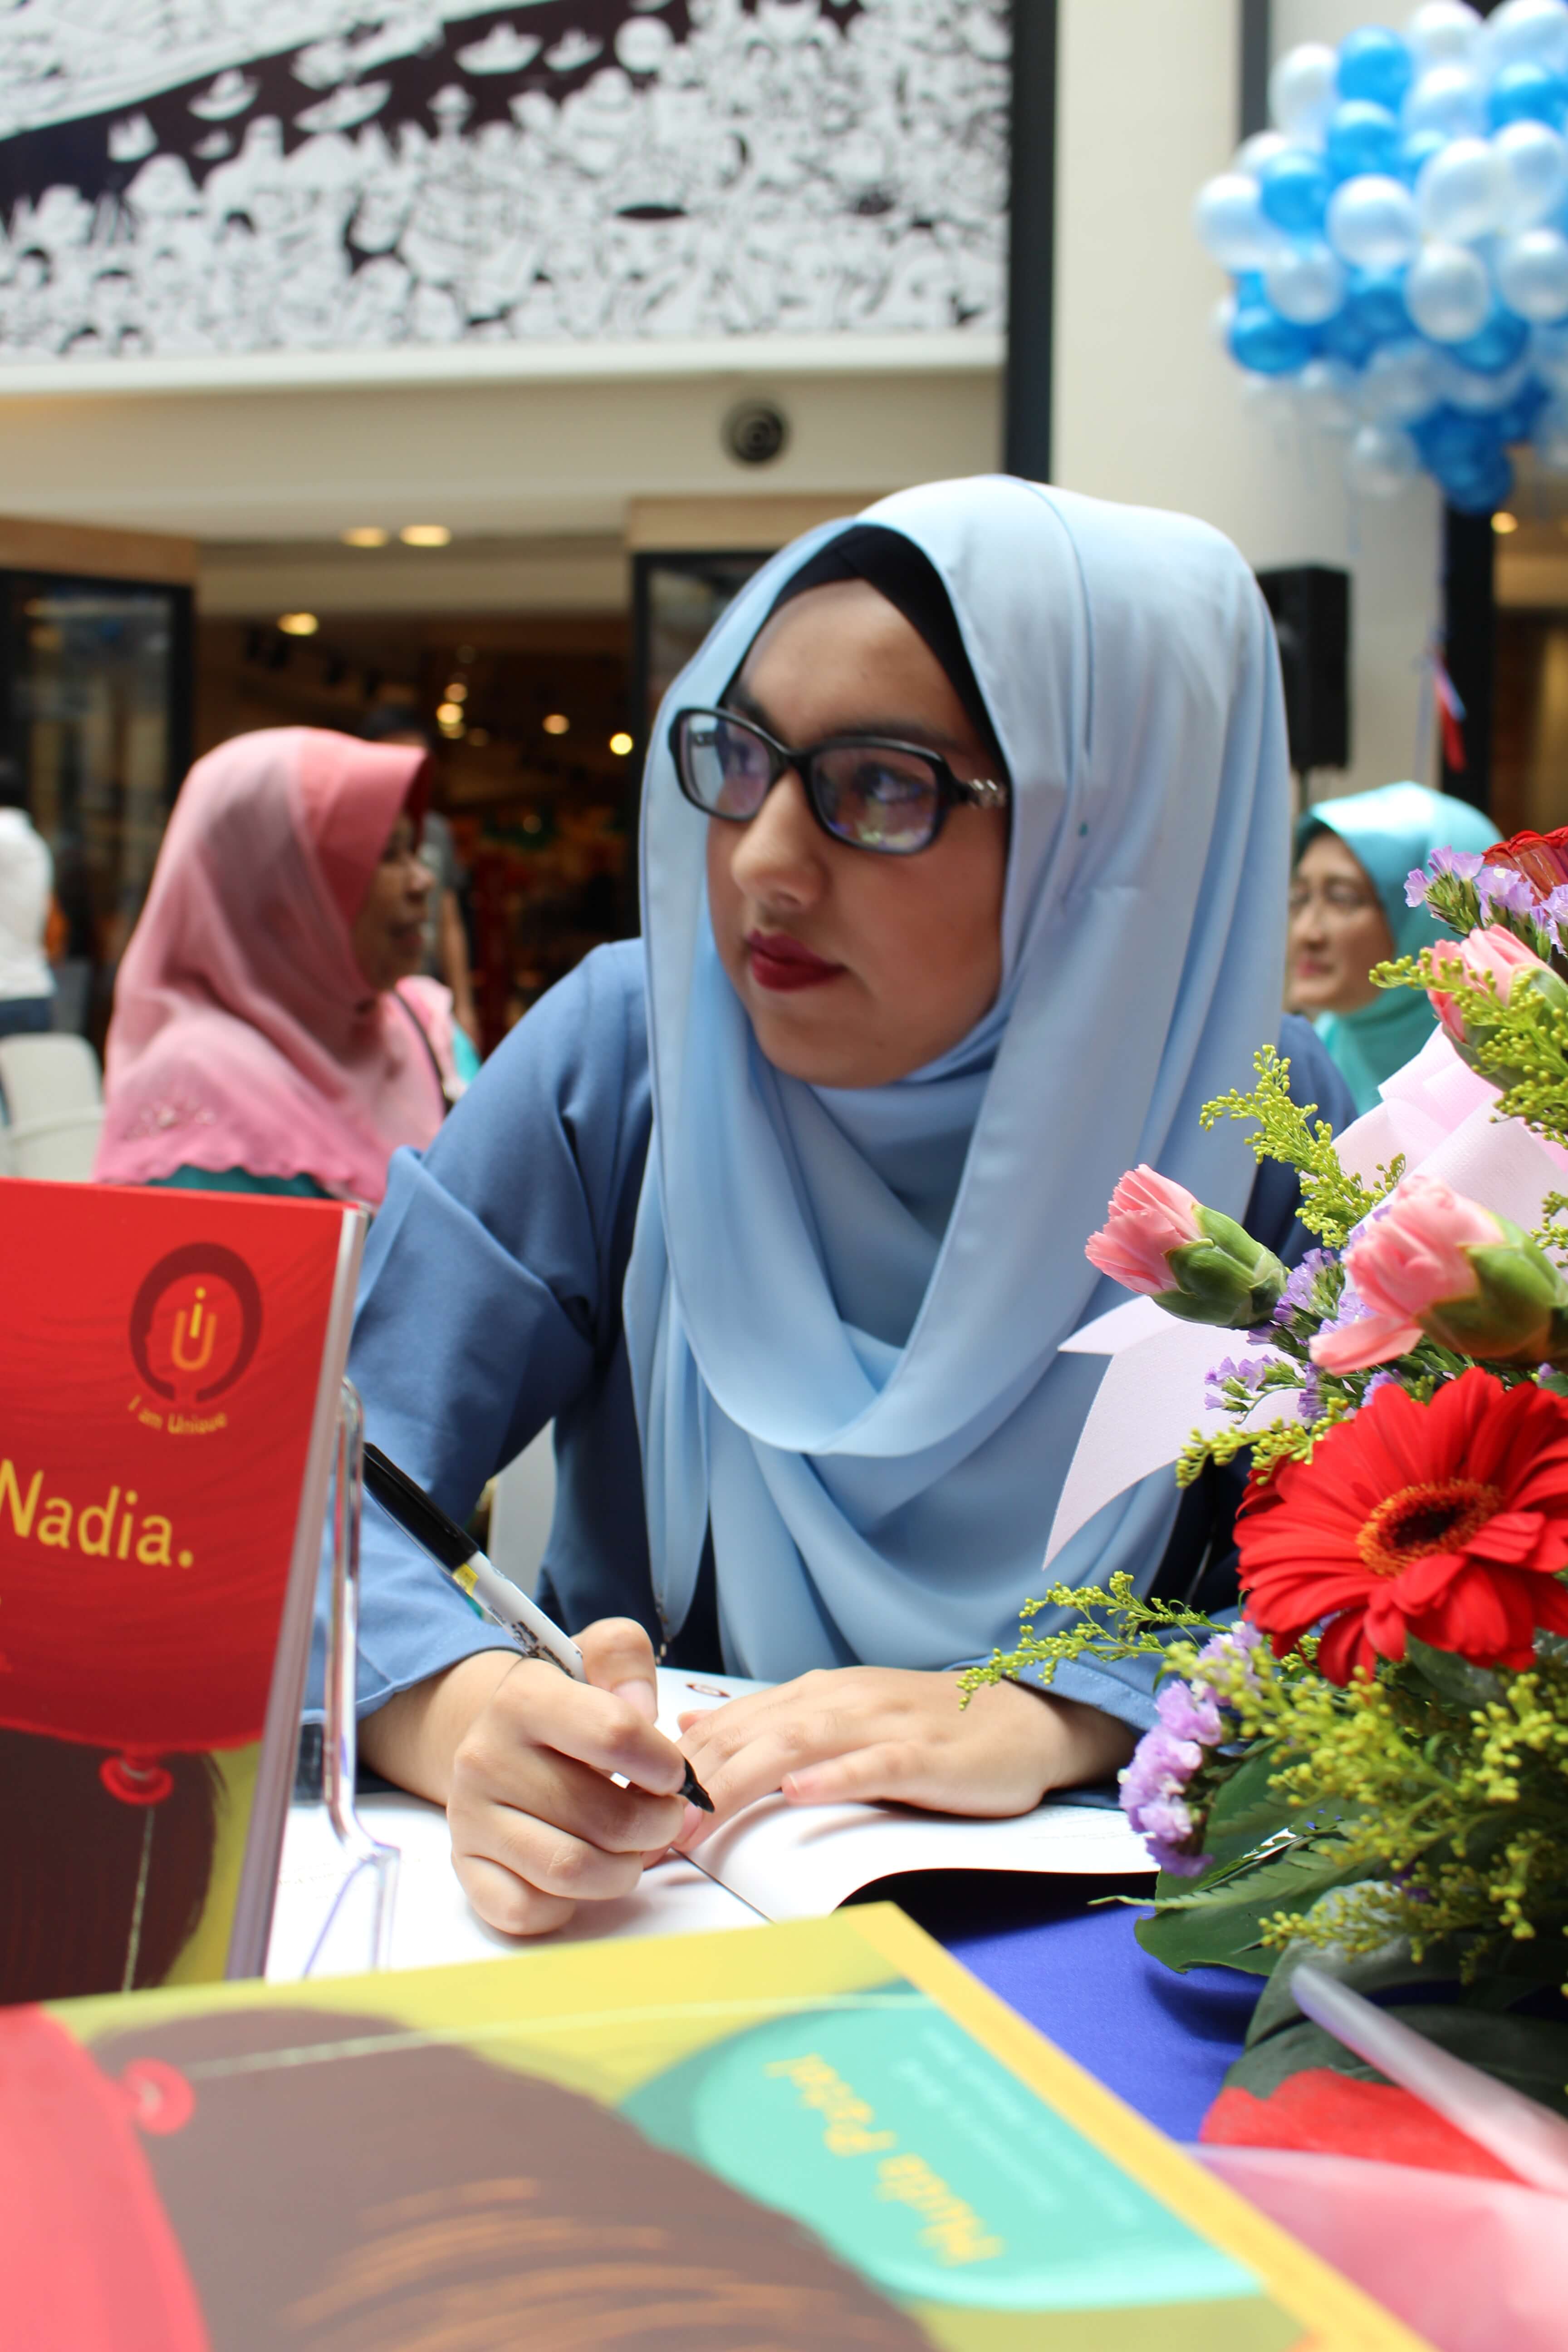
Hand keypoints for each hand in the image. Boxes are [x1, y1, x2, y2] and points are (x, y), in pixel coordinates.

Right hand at [357, 1619, 689, 1936]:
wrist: (495, 1739)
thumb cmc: (565, 1705)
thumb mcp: (595, 1657)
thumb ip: (625, 1661)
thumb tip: (642, 1709)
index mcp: (524, 1697)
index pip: (616, 1733)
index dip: (665, 1764)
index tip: (676, 1774)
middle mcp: (486, 1757)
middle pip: (605, 1817)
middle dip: (658, 1825)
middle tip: (665, 1817)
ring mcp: (471, 1818)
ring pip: (570, 1871)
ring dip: (623, 1869)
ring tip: (631, 1847)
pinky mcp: (467, 1868)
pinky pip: (528, 1910)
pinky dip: (569, 1904)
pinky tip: (583, 1873)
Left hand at [673, 1666, 1135, 1845]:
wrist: (1025, 1717)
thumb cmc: (928, 1729)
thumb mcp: (841, 1719)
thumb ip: (771, 1726)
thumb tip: (690, 1734)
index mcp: (813, 1696)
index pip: (727, 1728)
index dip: (672, 1768)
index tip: (626, 1809)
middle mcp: (838, 1702)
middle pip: (748, 1737)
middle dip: (689, 1785)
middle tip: (641, 1833)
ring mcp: (881, 1725)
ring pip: (796, 1746)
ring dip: (740, 1782)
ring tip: (695, 1817)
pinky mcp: (925, 1755)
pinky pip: (873, 1764)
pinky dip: (835, 1777)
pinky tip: (801, 1794)